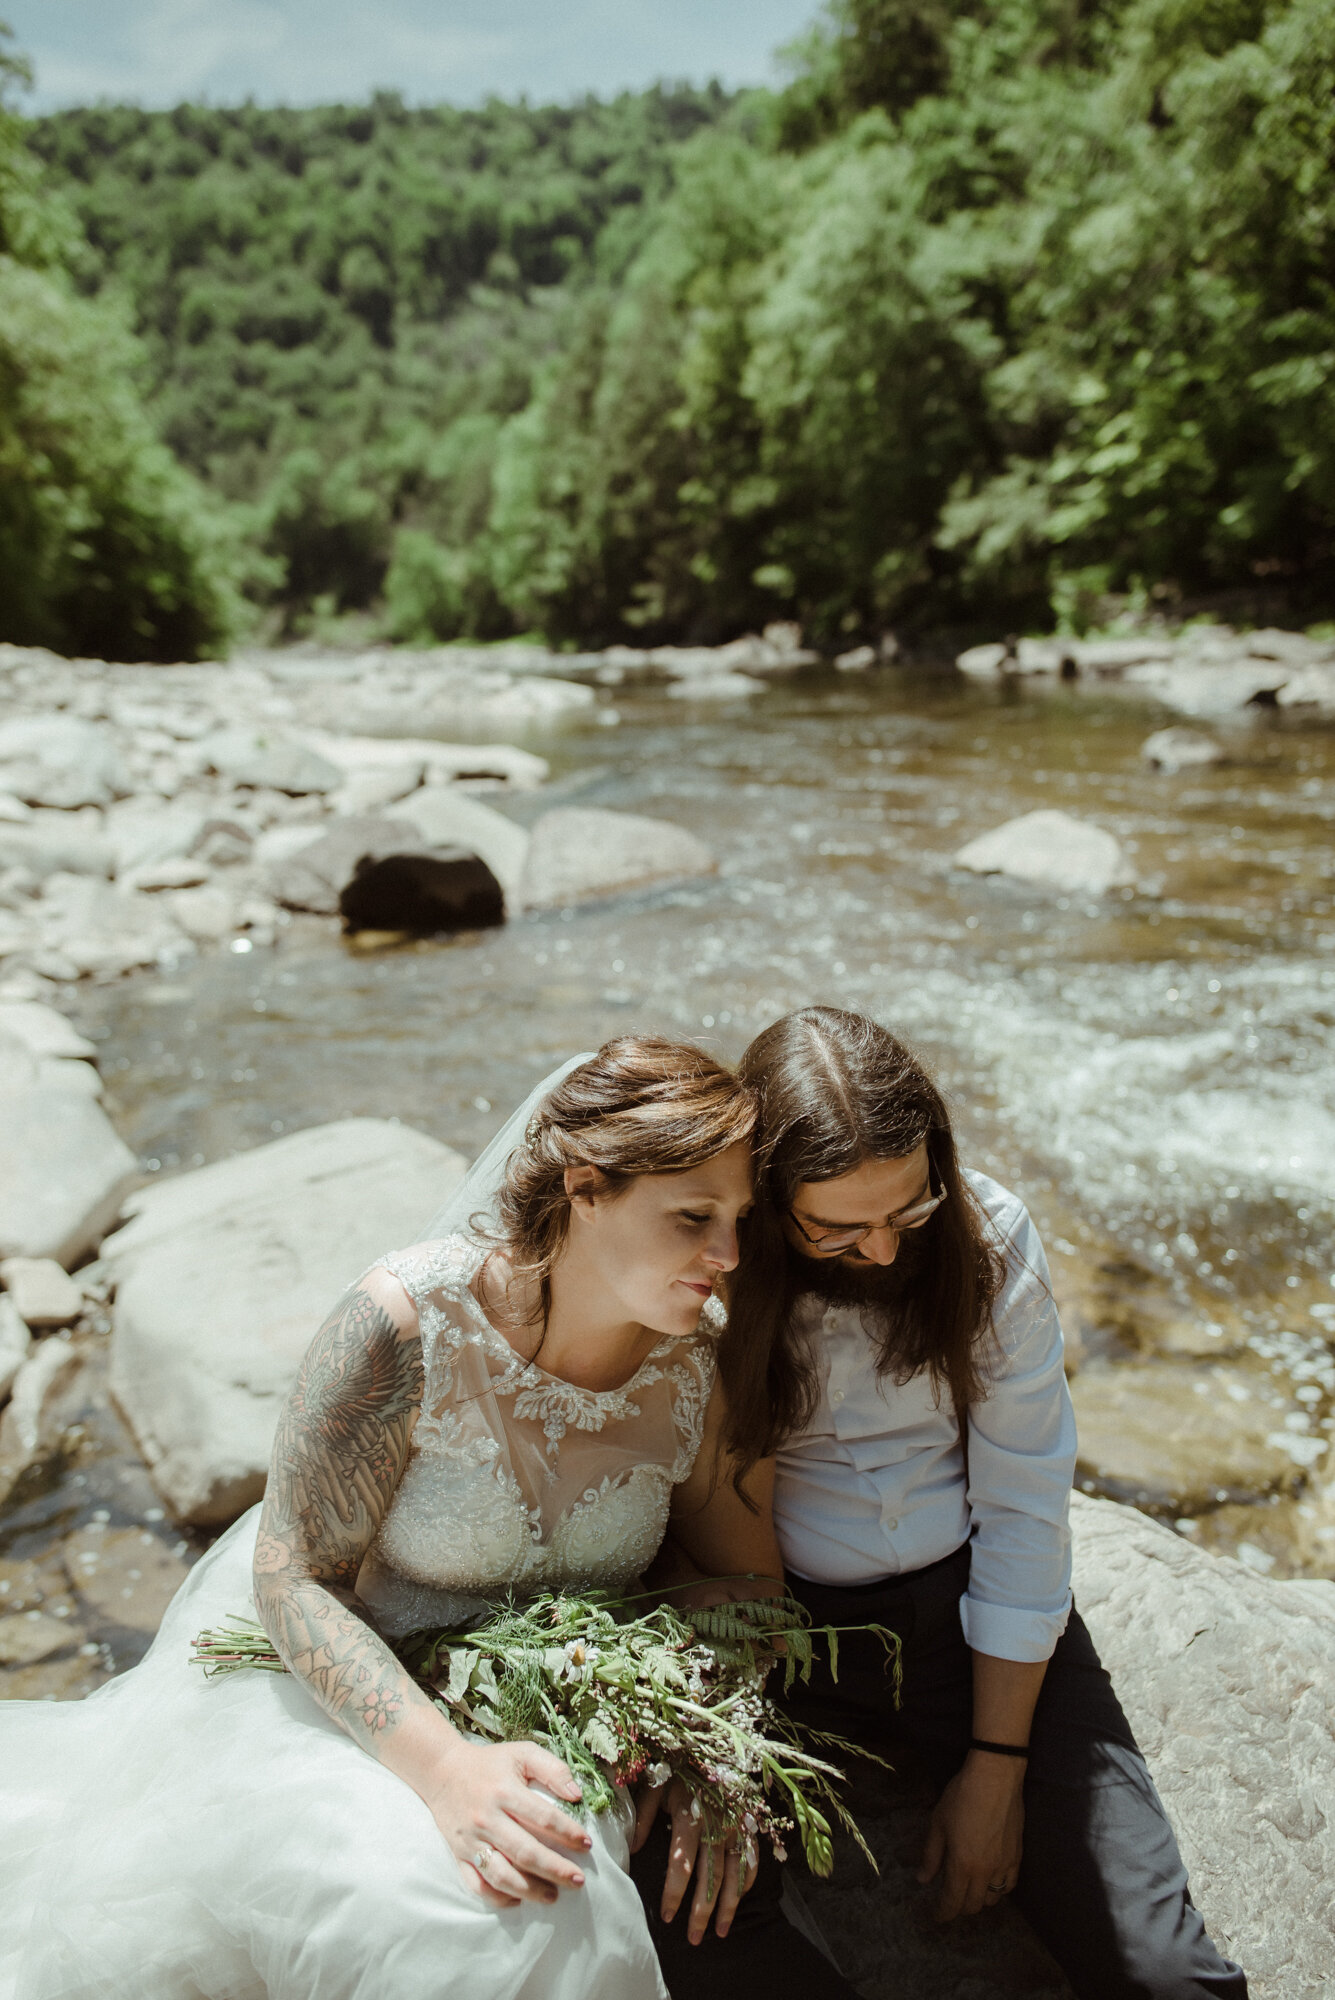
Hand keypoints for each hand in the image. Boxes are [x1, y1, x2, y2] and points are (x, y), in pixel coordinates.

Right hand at [418, 1736, 591, 1907]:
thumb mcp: (523, 1754)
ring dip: (530, 1890)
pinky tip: (518, 1900)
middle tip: (578, 1880)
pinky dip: (497, 1897)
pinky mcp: (459, 1855)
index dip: (568, 1833)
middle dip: (555, 1869)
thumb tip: (577, 1795)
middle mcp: (487, 1818)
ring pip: (502, 1875)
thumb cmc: (490, 1763)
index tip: (587, 1844)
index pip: (543, 1818)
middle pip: (525, 1852)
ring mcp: (471, 1840)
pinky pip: (477, 1884)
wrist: (442, 1770)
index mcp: (505, 1791)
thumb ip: (552, 1770)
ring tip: (553, 1896)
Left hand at [631, 1777, 756, 1941]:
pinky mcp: (749, 1822)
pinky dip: (748, 1880)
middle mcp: (717, 1823)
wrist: (707, 1740)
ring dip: (728, 1905)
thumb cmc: (675, 1763)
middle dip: (702, 1911)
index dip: (674, 1892)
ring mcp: (736, 1824)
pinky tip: (739, 1899)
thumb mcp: (653, 1782)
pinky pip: (753, 1857)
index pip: (681, 1863)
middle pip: (710, 1876)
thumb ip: (642, 1816)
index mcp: (690, 1814)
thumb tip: (631, 1849)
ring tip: (721, 1932)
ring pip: (734, 1873)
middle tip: (693, 1939)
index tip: (667, 1917)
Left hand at [917, 1754, 1023, 1920]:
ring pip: (992, 1898)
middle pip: (973, 1905)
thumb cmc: (961, 1796)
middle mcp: (984, 1872)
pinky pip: (1009, 1885)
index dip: (942, 1913)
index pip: (952, 1902)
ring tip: (969, 1890)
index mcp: (962, 1865)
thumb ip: (931, 1855)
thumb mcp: (938, 1823)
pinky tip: (991, 1881)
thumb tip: (922, 1879)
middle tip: (949, 1902)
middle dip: (959, 1908)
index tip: (936, 1917)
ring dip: (979, 1900)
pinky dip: (999, 1890)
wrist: (995, 1778)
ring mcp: (1004, 1865)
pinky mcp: (1017, 1856)